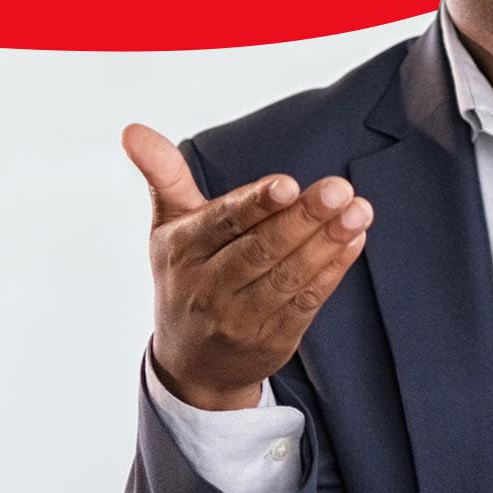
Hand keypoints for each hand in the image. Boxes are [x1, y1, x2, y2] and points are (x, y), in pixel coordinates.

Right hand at [123, 123, 371, 412]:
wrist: (191, 364)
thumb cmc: (186, 276)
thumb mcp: (168, 226)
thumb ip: (164, 175)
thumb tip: (133, 129)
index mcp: (183, 249)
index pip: (223, 222)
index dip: (256, 204)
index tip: (288, 184)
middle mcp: (208, 285)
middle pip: (262, 248)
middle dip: (304, 218)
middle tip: (339, 190)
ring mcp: (241, 316)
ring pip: (289, 276)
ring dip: (328, 242)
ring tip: (359, 211)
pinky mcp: (273, 337)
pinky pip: (307, 301)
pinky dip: (334, 270)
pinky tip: (354, 241)